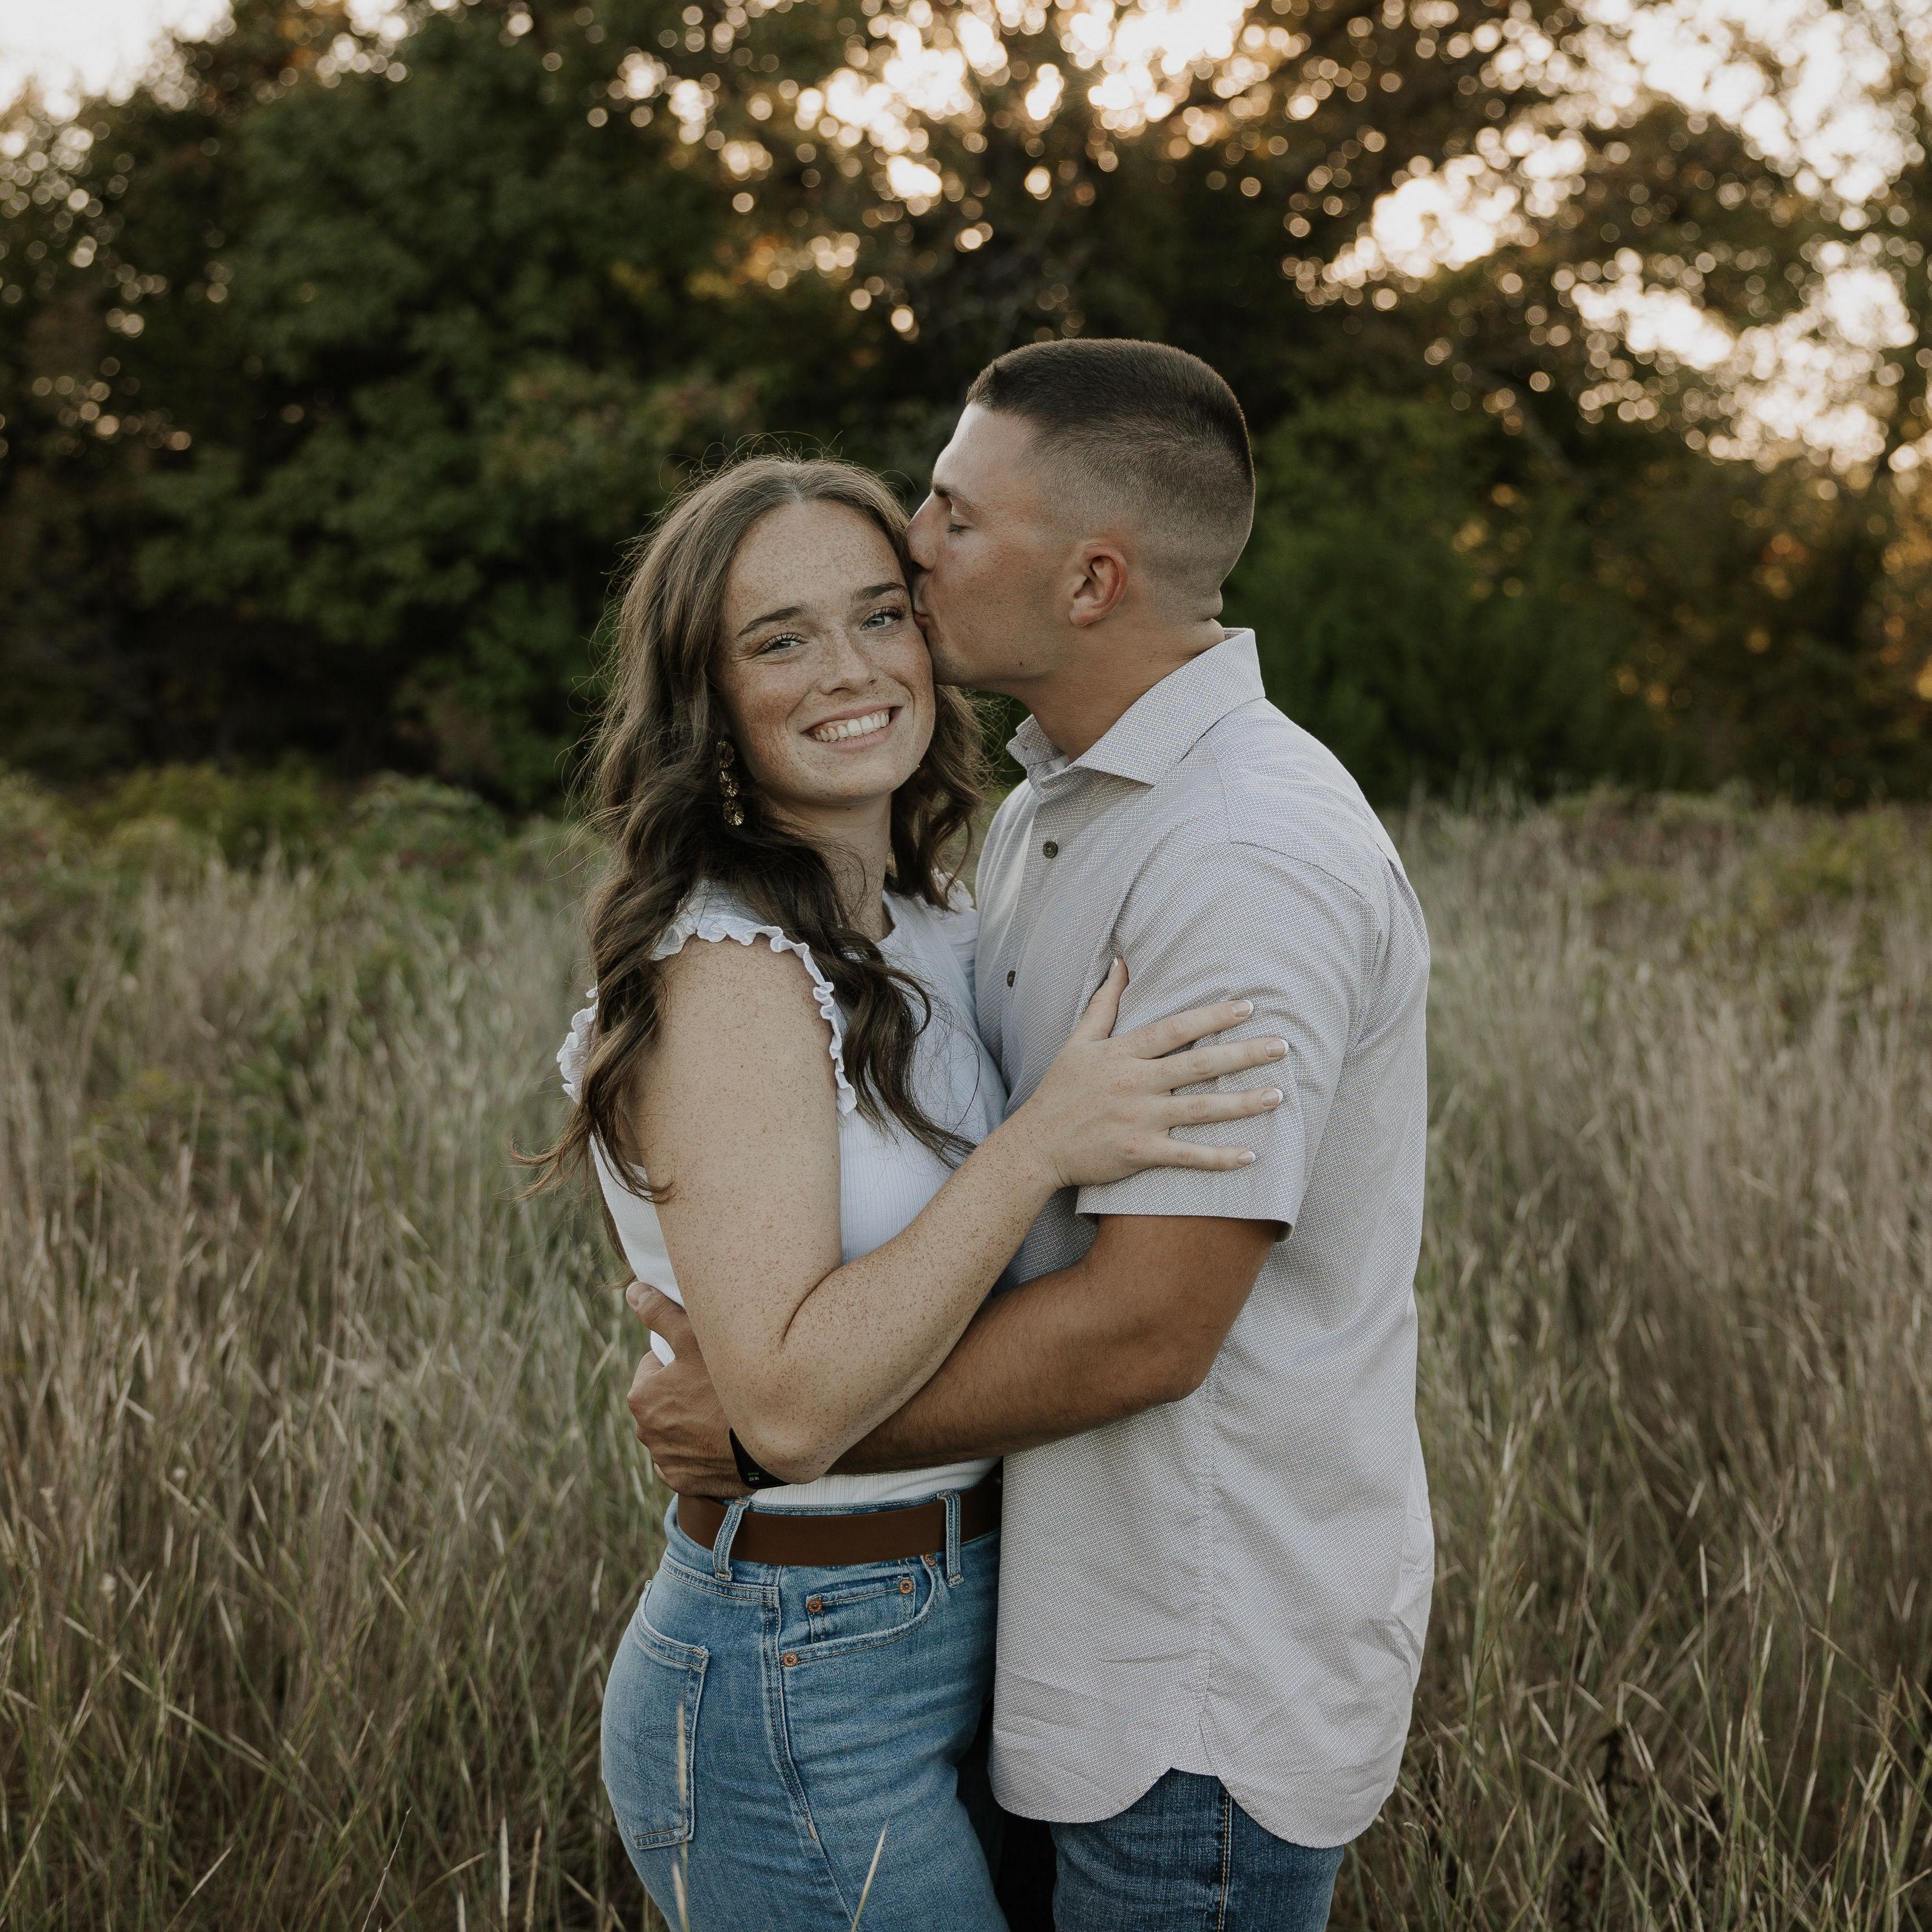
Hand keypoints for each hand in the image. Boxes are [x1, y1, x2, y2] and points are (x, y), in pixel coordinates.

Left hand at [623, 1286, 748, 1497]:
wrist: (764, 1443)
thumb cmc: (727, 1385)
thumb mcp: (694, 1338)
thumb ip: (660, 1313)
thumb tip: (633, 1292)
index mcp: (640, 1396)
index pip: (655, 1366)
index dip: (680, 1360)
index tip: (704, 1363)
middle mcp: (644, 1432)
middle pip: (663, 1400)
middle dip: (682, 1392)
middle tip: (715, 1387)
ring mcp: (664, 1461)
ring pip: (674, 1430)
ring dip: (690, 1422)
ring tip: (722, 1413)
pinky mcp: (683, 1482)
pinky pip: (686, 1461)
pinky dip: (698, 1452)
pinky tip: (720, 1440)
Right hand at [1014, 961, 1287, 1189]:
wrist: (1035, 1145)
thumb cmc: (1059, 1091)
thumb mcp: (1077, 1041)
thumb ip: (1104, 1003)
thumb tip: (1120, 963)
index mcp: (1123, 1054)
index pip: (1175, 1028)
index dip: (1212, 1016)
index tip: (1247, 1006)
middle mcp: (1135, 1083)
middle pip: (1198, 1065)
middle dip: (1243, 1054)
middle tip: (1282, 1046)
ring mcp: (1139, 1119)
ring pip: (1200, 1109)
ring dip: (1242, 1103)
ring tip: (1278, 1095)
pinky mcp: (1139, 1152)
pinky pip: (1187, 1156)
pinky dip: (1218, 1157)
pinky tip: (1250, 1156)